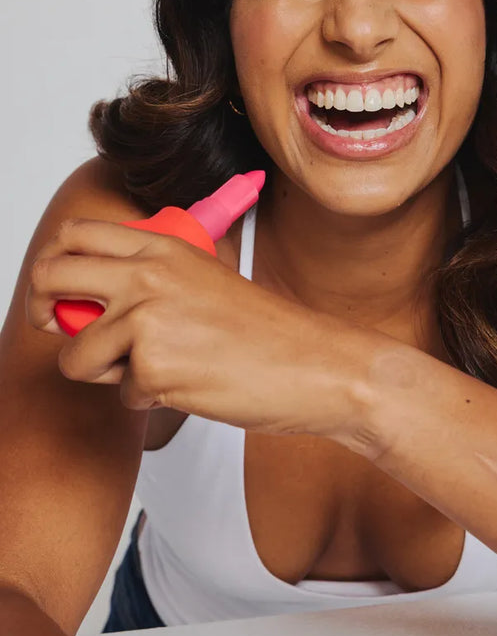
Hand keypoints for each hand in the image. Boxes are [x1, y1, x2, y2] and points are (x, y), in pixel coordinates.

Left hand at [25, 218, 367, 440]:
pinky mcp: (154, 367)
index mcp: (162, 248)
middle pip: (51, 276)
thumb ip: (150, 279)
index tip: (58, 291)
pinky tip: (189, 385)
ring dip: (106, 373)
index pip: (75, 236)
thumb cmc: (266, 332)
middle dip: (44, 309)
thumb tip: (91, 299)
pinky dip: (148, 399)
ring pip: (74, 354)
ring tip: (157, 370)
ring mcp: (147, 319)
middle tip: (64, 330)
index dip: (54, 263)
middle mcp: (147, 275)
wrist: (313, 364)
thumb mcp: (203, 282)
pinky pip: (121, 393)